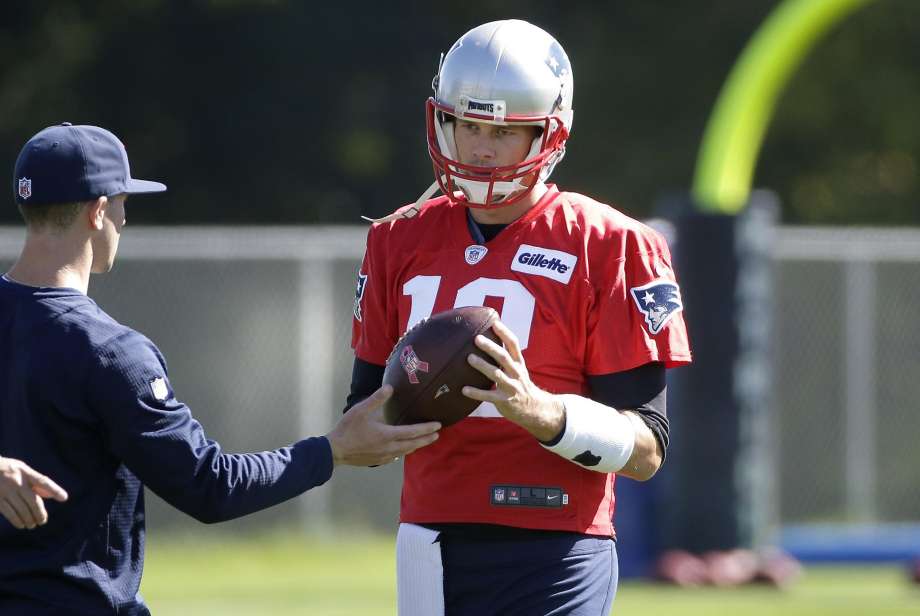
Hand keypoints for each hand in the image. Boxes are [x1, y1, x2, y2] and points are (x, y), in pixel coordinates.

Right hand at [0, 456, 67, 528]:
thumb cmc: (7, 470)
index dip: (54, 489)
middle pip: (33, 500)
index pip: (42, 481)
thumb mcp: (22, 469)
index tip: (64, 498)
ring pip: (21, 509)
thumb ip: (36, 481)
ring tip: (32, 524)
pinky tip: (21, 525)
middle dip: (40, 513)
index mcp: (25, 472)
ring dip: (29, 519)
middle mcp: (16, 481)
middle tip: (42, 521)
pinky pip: (9, 513)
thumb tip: (52, 494)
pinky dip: (17, 521)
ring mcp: (5, 491)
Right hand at [326, 385, 440, 466]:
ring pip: (405, 452)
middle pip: (413, 444)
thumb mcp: (360, 410)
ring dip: (417, 446)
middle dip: (426, 439)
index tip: (438, 425)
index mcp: (387, 435)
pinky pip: (396, 456)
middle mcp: (389, 448)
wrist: (335, 451)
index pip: (412, 432)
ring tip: (424, 441)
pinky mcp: (378, 461)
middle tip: (437, 435)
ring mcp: (384, 456)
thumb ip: (376, 399)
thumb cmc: (348, 430)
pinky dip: (405, 451)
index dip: (426, 428)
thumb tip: (390, 387)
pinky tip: (404, 449)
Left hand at [462, 320, 564, 441]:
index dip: (505, 333)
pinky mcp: (504, 401)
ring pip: (496, 374)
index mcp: (519, 363)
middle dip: (490, 347)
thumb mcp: (518, 369)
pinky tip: (464, 390)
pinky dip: (476, 393)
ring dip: (483, 366)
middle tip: (477, 338)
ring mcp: (511, 387)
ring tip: (469, 358)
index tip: (495, 323)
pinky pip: (489, 396)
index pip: (513, 345)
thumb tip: (489, 339)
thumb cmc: (520, 385)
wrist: (534, 409)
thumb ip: (506, 357)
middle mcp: (516, 373)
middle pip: (503, 357)